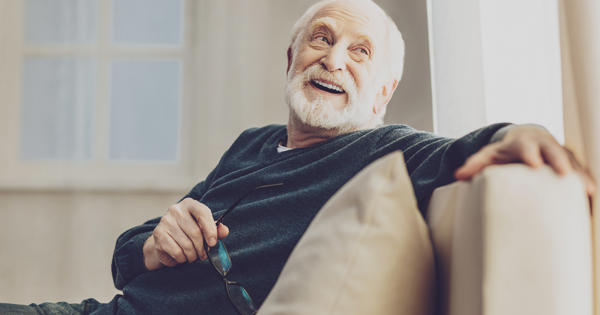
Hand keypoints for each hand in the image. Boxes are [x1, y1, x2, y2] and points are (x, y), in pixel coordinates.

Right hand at [143, 198, 229, 270]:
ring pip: (186, 244)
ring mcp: (165, 221)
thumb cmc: (189, 233)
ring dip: (193, 255)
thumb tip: (224, 231)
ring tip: (193, 256)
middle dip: (202, 248)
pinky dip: (182, 258)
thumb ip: (216, 230)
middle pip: (195, 232)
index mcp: (190, 204)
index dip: (210, 230)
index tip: (213, 243)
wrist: (165, 240)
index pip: (203, 213)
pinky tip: (182, 256)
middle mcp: (176, 210)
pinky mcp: (159, 235)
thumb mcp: (205, 229)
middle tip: (203, 254)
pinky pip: (177, 252)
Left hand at [455, 125, 595, 197]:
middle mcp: (545, 146)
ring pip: (574, 163)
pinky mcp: (572, 163)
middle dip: (560, 162)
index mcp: (523, 143)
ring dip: (581, 175)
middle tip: (565, 175)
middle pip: (554, 152)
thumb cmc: (505, 151)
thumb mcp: (488, 155)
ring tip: (589, 191)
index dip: (530, 154)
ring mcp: (561, 153)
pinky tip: (594, 199)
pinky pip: (583, 172)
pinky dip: (588, 182)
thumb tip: (458, 175)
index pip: (526, 147)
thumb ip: (475, 164)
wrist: (528, 137)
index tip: (534, 164)